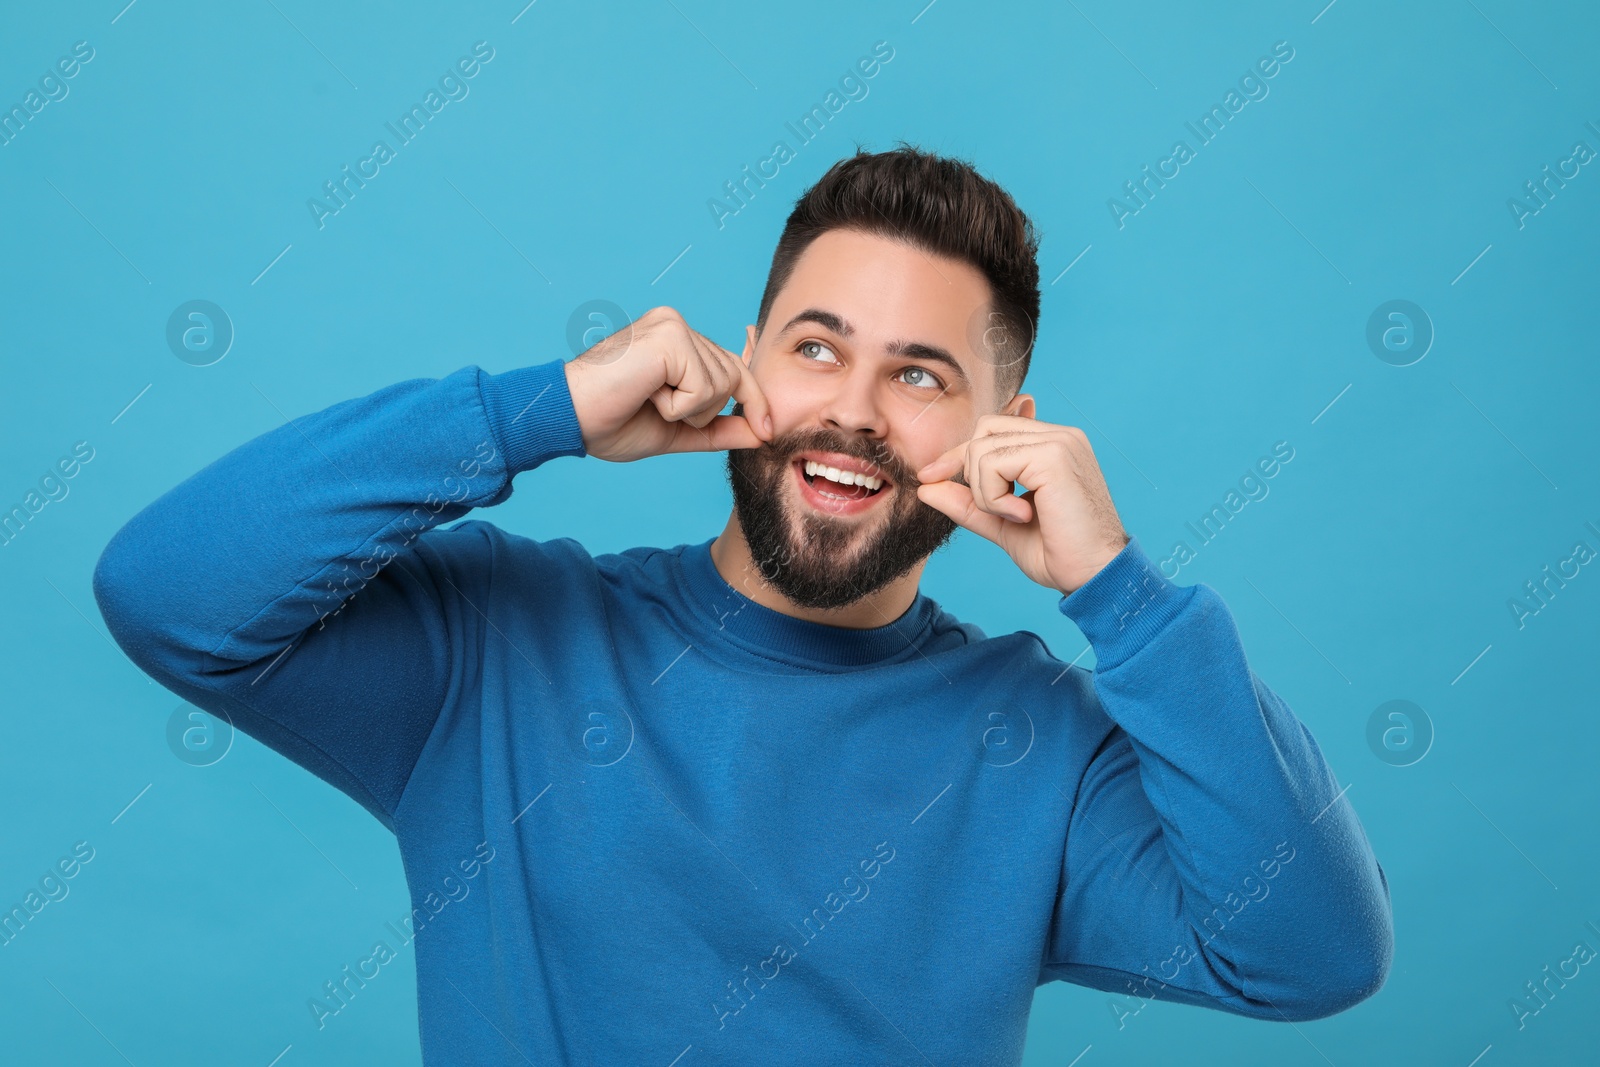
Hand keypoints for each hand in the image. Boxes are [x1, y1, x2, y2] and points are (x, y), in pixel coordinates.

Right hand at [563, 306, 772, 461]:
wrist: (568, 418)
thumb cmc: (609, 422)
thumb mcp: (677, 431)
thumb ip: (718, 429)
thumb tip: (761, 433)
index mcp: (676, 341)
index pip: (732, 367)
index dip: (752, 399)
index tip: (767, 430)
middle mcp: (677, 325)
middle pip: (734, 377)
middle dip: (706, 411)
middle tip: (656, 408)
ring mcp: (674, 327)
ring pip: (721, 385)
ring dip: (687, 411)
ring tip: (646, 399)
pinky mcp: (670, 338)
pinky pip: (704, 387)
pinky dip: (678, 407)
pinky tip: (646, 395)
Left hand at [914, 415, 1128, 595]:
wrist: (1094, 575)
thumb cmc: (1059, 553)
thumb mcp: (1001, 523)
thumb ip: (968, 502)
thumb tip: (925, 487)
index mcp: (1054, 445)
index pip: (993, 429)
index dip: (959, 453)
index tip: (930, 477)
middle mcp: (1060, 435)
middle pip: (984, 430)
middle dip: (968, 469)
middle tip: (990, 507)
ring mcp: (1060, 441)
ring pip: (984, 447)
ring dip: (985, 492)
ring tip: (1014, 517)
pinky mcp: (1055, 455)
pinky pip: (993, 463)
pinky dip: (994, 496)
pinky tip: (1021, 515)